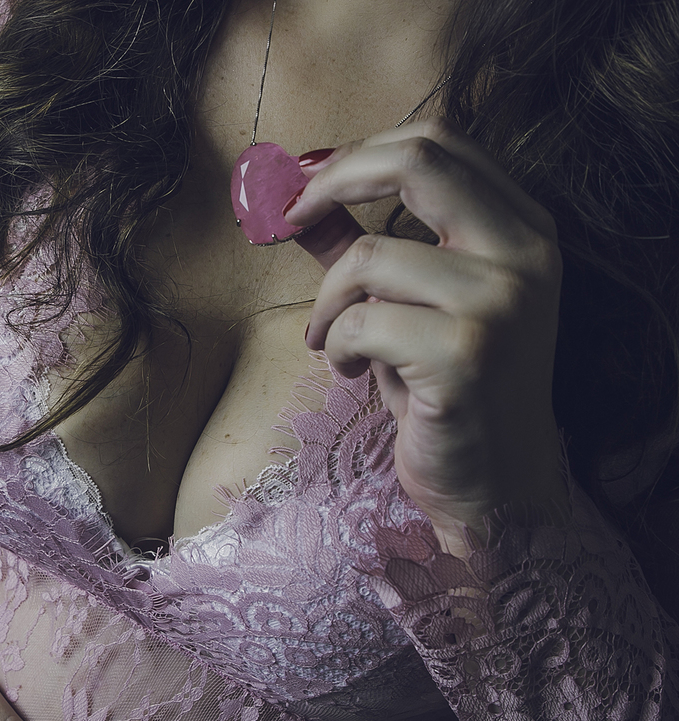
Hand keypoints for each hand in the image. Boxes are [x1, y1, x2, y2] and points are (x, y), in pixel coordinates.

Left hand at [284, 118, 569, 552]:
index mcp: (522, 229)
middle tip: (287, 216)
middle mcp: (524, 254)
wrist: (494, 485)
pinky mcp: (466, 354)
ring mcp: (502, 303)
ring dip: (330, 304)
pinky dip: (339, 346)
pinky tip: (355, 373)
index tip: (303, 183)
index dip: (358, 154)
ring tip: (337, 343)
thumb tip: (290, 197)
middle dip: (332, 181)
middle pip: (417, 161)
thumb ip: (359, 244)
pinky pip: (362, 321)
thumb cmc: (446, 390)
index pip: (439, 144)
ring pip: (370, 256)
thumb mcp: (406, 305)